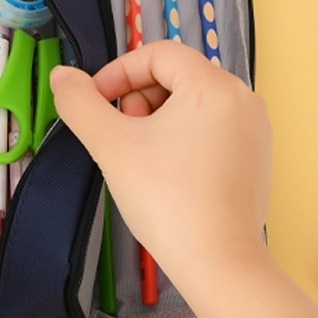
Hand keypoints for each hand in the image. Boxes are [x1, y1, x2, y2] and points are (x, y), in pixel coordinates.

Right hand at [50, 41, 271, 287]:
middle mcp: (243, 99)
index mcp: (214, 86)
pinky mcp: (255, 157)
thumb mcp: (111, 145)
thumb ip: (80, 103)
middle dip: (138, 98)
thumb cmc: (167, 199)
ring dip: (156, 119)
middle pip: (176, 76)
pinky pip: (210, 128)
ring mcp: (253, 130)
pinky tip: (166, 173)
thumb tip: (62, 76)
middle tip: (121, 136)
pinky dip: (181, 138)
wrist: (218, 264)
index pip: (158, 53)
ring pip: (191, 103)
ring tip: (141, 157)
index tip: (95, 103)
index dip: (118, 72)